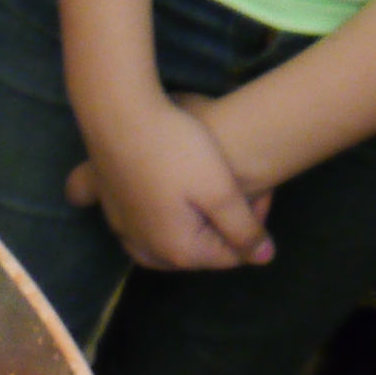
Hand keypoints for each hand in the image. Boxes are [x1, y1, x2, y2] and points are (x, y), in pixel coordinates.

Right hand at [67, 87, 268, 270]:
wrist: (119, 116)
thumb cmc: (176, 150)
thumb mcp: (221, 190)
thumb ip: (244, 229)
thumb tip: (264, 258)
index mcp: (179, 251)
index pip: (231, 254)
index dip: (254, 224)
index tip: (260, 190)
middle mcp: (148, 250)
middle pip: (198, 253)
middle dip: (221, 229)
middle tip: (235, 191)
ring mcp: (124, 232)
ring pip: (166, 246)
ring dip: (190, 231)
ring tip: (204, 200)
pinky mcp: (111, 211)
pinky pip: (140, 231)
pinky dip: (159, 224)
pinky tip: (164, 205)